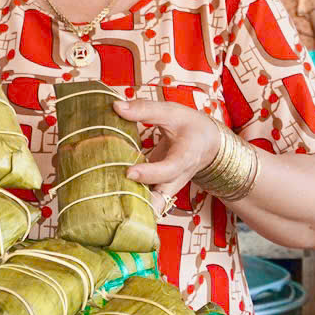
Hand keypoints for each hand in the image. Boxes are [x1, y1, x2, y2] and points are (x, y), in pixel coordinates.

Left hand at [113, 99, 221, 213]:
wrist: (209, 143)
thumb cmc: (191, 126)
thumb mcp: (172, 112)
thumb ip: (145, 110)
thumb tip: (116, 107)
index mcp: (185, 158)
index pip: (168, 170)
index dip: (148, 173)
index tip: (128, 172)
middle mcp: (177, 179)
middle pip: (160, 201)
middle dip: (138, 203)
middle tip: (111, 196)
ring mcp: (168, 188)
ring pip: (151, 207)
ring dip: (131, 205)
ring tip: (105, 198)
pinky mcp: (159, 190)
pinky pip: (146, 202)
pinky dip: (129, 201)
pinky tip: (108, 193)